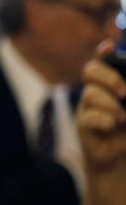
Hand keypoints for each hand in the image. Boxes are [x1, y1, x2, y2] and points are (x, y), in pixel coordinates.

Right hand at [76, 40, 125, 170]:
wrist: (121, 157)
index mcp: (112, 83)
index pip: (103, 60)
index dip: (104, 52)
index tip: (110, 47)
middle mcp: (97, 91)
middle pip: (90, 70)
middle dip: (108, 77)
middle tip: (124, 92)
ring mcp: (88, 108)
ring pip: (90, 94)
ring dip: (109, 104)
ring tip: (123, 118)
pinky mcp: (83, 126)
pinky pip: (88, 117)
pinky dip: (104, 120)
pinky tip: (112, 127)